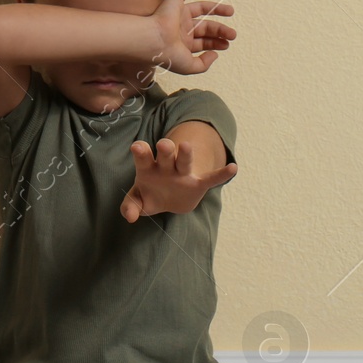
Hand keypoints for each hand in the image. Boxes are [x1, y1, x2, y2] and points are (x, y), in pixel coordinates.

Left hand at [120, 136, 237, 222]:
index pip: (143, 157)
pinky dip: (221, 174)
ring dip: (185, 154)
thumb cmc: (150, 195)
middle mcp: (166, 166)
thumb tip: (129, 217)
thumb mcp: (138, 200)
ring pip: (184, 161)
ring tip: (186, 145)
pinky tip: (233, 168)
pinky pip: (210, 178)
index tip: (137, 146)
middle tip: (164, 144)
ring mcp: (182, 173)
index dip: (141, 151)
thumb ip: (130, 206)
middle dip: (165, 149)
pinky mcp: (197, 183)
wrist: (170, 200)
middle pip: (165, 154)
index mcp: (148, 167)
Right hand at [149, 0, 234, 74]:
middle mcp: (181, 29)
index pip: (203, 42)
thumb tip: (215, 54)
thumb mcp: (190, 67)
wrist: (155, 41)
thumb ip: (204, 64)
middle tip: (232, 34)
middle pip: (205, 27)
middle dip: (220, 30)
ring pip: (200, 9)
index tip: (227, 44)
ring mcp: (178, 15)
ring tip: (231, 11)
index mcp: (183, 44)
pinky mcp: (174, 2)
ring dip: (216, 9)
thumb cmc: (169, 55)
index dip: (216, 43)